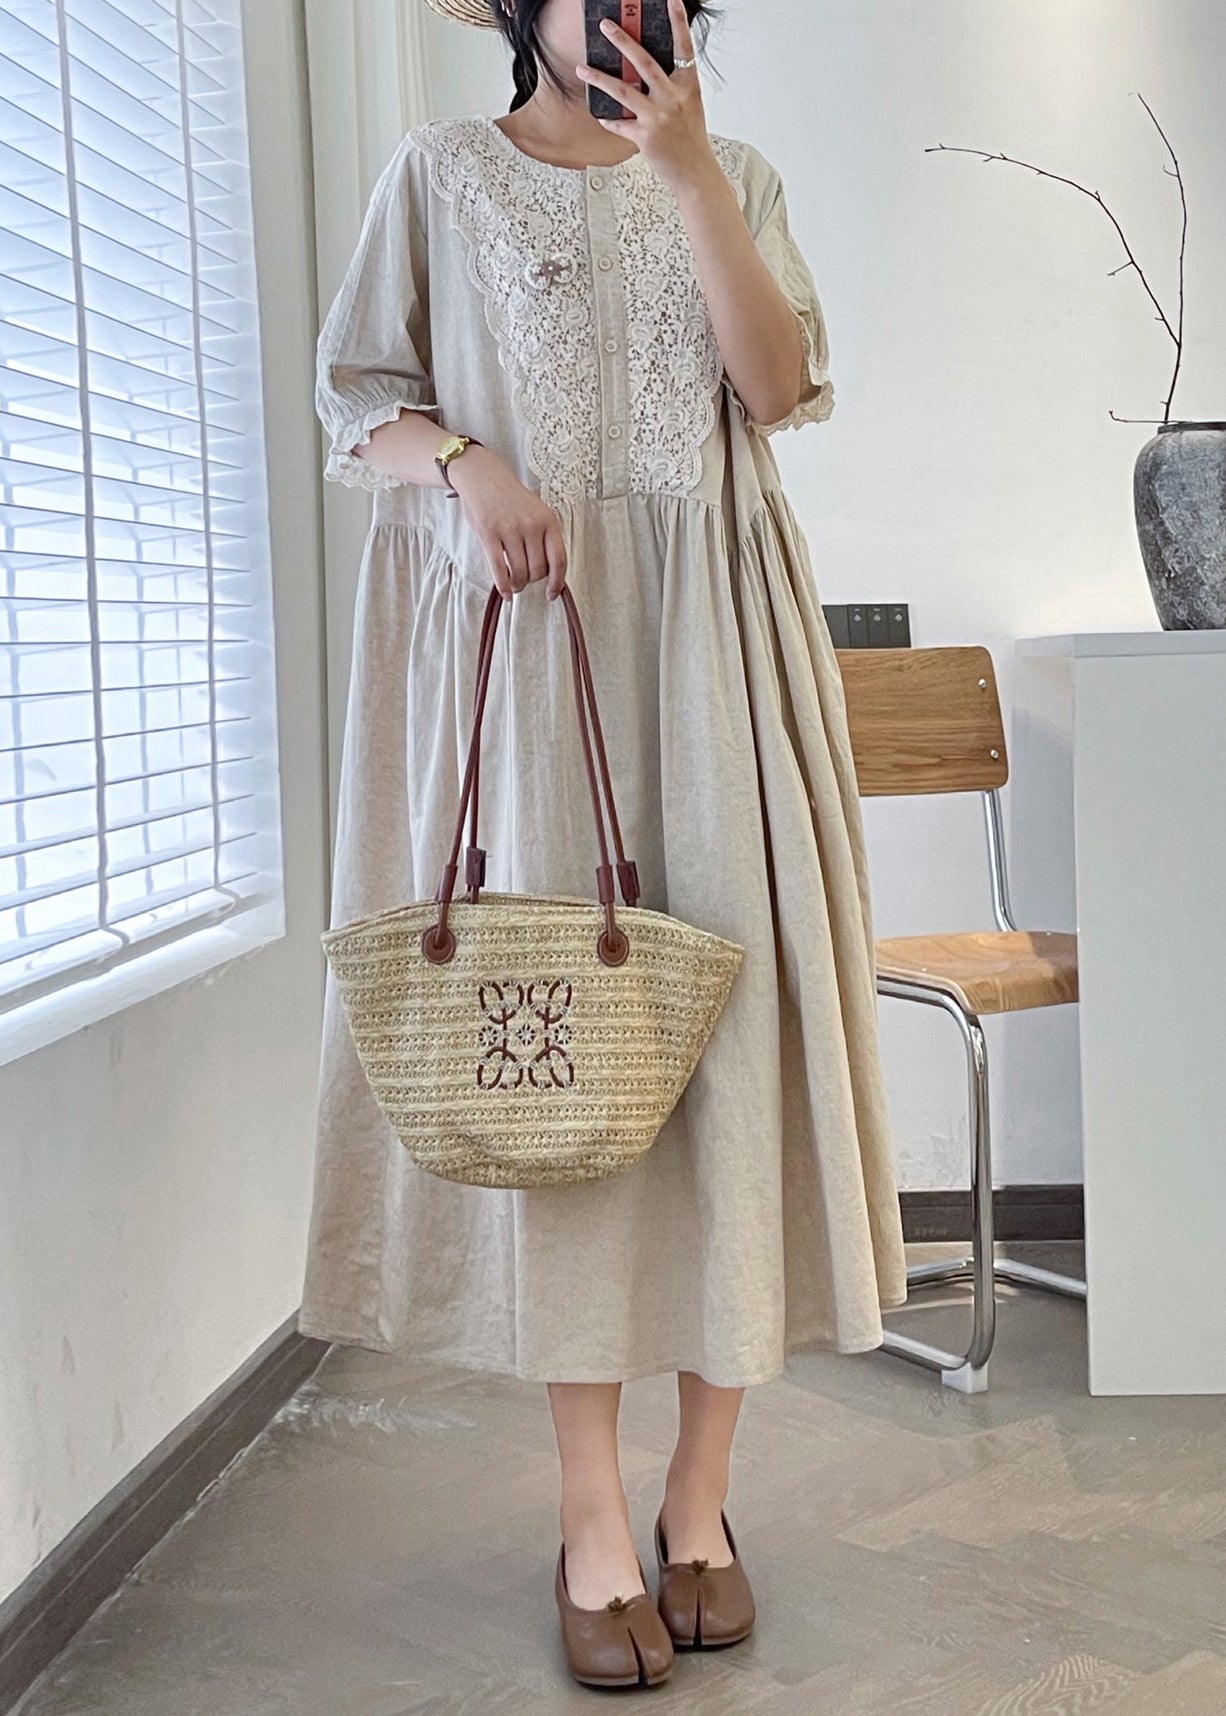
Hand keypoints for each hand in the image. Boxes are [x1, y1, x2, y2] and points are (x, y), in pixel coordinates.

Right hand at [447, 447, 568, 601]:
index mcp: (548, 520)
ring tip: (515, 584)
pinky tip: (505, 592)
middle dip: (532, 581)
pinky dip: (503, 585)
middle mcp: (531, 525)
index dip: (557, 582)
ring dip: (518, 584)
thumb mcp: (537, 512)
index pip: (559, 559)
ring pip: (519, 571)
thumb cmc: (511, 498)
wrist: (483, 478)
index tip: (552, 593)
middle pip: (538, 569)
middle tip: (526, 581)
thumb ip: (545, 537)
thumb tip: (551, 571)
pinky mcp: (488, 534)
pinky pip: (498, 568)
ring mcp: (509, 529)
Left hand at [576, 0, 715, 194]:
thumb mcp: (689, 105)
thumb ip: (672, 86)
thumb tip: (645, 71)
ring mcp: (658, 117)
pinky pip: (620, 123)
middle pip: (643, 61)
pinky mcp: (645, 137)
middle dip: (622, 41)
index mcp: (688, 86)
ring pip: (623, 90)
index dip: (678, 21)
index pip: (684, 46)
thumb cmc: (692, 139)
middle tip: (606, 25)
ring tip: (582, 68)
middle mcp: (673, 98)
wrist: (695, 173)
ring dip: (599, 78)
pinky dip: (609, 119)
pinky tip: (601, 115)